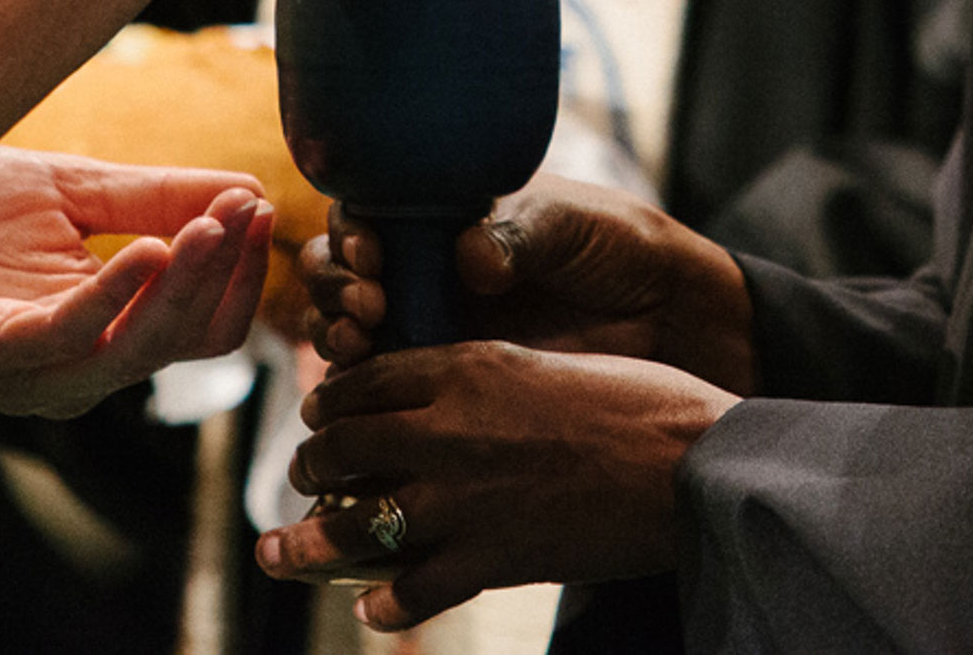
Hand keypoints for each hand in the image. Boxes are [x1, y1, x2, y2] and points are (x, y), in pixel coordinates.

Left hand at [0, 147, 273, 416]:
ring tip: (213, 224)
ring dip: (185, 286)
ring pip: (134, 352)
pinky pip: (65, 339)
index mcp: (99, 332)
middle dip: (224, 276)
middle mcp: (70, 367)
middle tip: (247, 211)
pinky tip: (151, 249)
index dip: (237, 272)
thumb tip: (248, 191)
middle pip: (182, 343)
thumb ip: (154, 199)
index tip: (260, 203)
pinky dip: (116, 296)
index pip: (200, 326)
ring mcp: (25, 372)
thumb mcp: (72, 192)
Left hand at [254, 343, 735, 628]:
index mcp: (466, 366)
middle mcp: (448, 429)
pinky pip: (412, 589)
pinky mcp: (488, 559)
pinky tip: (372, 608)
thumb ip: (491, 378)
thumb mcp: (550, 364)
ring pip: (356, 524)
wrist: (690, 466)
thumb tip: (456, 397)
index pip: (367, 376)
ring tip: (282, 550)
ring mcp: (462, 500)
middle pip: (345, 444)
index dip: (334, 395)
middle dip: (314, 462)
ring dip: (309, 540)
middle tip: (306, 475)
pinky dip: (384, 604)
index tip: (325, 411)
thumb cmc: (641, 404)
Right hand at [301, 180, 757, 391]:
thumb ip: (518, 232)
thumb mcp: (573, 223)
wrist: (672, 320)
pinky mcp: (448, 381)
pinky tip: (368, 393)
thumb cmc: (624, 249)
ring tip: (360, 343)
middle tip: (368, 306)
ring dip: (338, 335)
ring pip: (352, 329)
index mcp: (450, 212)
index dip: (354, 232)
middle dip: (336, 287)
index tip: (373, 254)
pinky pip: (387, 387)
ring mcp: (434, 325)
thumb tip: (468, 258)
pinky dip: (364, 390)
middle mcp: (428, 267)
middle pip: (343, 271)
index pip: (371, 212)